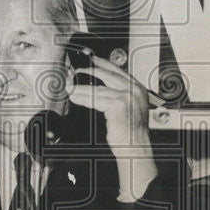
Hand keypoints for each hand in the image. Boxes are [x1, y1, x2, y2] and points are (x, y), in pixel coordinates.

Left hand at [68, 56, 156, 200]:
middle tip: (76, 71)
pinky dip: (83, 98)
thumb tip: (99, 89)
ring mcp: (127, 96)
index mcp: (138, 89)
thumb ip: (118, 96)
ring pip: (99, 88)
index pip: (118, 71)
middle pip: (108, 74)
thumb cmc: (131, 133)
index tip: (91, 60)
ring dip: (81, 88)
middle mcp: (135, 90)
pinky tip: (75, 97)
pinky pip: (96, 98)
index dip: (103, 64)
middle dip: (90, 71)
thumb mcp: (129, 108)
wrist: (136, 148)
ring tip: (70, 88)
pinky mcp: (118, 105)